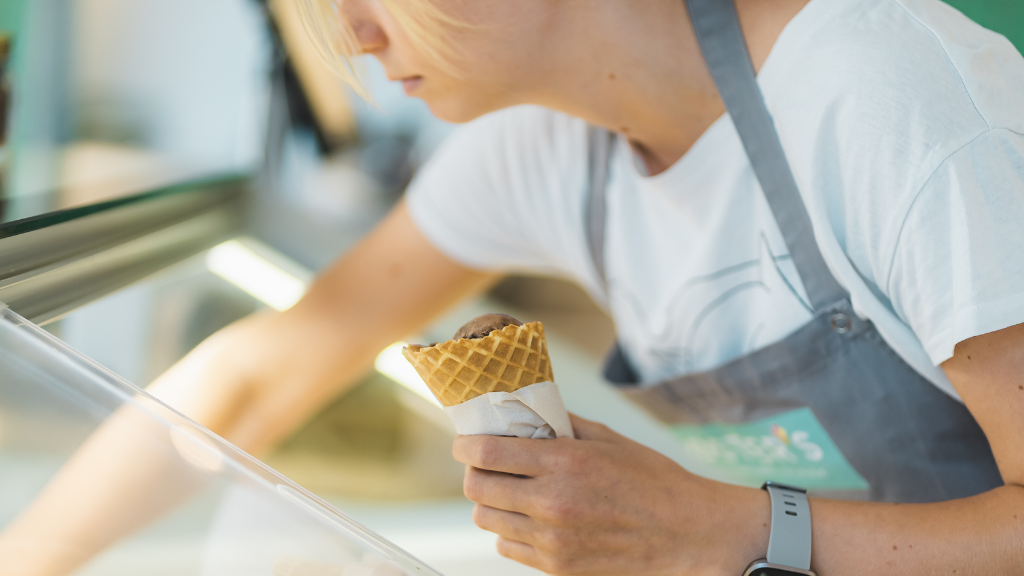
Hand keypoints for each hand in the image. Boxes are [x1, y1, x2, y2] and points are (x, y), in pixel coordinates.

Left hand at [452, 414, 768, 575]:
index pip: (486, 453)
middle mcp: (551, 503)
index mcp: (564, 463)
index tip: (465, 442)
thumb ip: (562, 425)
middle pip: (477, 489)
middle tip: (486, 464)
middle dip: (474, 473)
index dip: (466, 446)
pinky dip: (510, 531)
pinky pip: (508, 547)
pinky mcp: (558, 567)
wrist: (690, 534)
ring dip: (490, 502)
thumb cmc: (654, 481)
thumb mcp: (609, 439)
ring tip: (509, 491)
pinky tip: (530, 518)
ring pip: (487, 520)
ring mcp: (552, 541)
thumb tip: (526, 412)